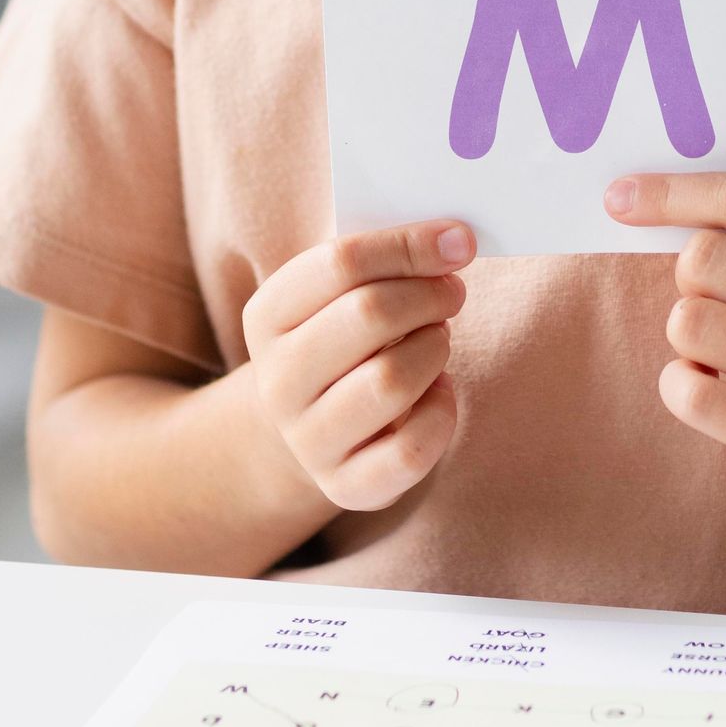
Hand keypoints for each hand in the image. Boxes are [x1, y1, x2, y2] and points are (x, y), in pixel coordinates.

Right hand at [242, 222, 473, 512]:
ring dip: (434, 349)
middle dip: (429, 295)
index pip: (341, 263)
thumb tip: (454, 240)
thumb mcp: (339, 294)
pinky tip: (437, 391)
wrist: (308, 428)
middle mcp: (278, 381)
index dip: (409, 246)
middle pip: (369, 315)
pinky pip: (411, 448)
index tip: (458, 241)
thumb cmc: (341, 340)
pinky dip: (441, 411)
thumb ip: (385, 259)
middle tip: (451, 292)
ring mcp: (308, 439)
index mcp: (267, 316)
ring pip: (391, 381)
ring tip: (437, 340)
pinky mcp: (345, 486)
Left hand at [604, 173, 725, 524]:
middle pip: (703, 259)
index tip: (620, 196)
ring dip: (688, 338)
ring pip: (691, 323)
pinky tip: (710, 390)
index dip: (671, 192)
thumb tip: (659, 205)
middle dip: (691, 280)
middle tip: (720, 306)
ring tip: (721, 355)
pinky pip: (691, 395)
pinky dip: (681, 387)